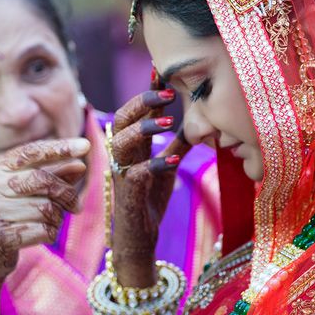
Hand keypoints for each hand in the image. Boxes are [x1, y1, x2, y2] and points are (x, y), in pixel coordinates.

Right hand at [0, 138, 89, 314]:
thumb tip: (79, 164)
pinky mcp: (0, 235)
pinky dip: (49, 234)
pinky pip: (43, 230)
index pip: (31, 152)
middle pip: (42, 179)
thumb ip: (50, 175)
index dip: (60, 148)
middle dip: (66, 193)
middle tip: (76, 206)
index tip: (86, 146)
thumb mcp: (25, 191)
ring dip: (56, 218)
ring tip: (47, 223)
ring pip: (46, 208)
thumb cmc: (8, 216)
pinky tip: (40, 235)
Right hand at [110, 86, 190, 287]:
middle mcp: (122, 157)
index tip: (163, 75)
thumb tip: (195, 123)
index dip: (146, 93)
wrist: (138, 238)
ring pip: (120, 142)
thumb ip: (176, 145)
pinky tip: (173, 161)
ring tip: (168, 122)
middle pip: (120, 119)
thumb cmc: (148, 200)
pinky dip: (154, 165)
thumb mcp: (166, 166)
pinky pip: (135, 174)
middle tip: (167, 93)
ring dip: (143, 129)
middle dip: (141, 102)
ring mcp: (121, 174)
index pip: (132, 112)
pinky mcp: (127, 194)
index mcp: (131, 147)